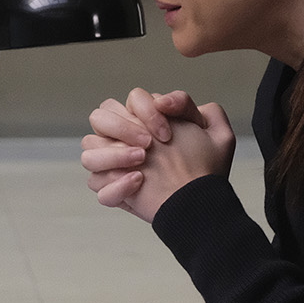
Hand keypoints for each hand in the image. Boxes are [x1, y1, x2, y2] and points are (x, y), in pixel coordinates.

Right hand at [82, 92, 235, 222]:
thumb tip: (161, 100)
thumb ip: (191, 106)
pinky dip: (115, 185)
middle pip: (99, 118)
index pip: (128, 101)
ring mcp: (113, 166)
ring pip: (89, 153)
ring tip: (142, 164)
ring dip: (113, 156)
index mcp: (142, 122)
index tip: (167, 133)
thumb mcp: (214, 131)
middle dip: (121, 128)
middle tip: (147, 145)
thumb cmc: (206, 168)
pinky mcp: (112, 191)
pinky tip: (138, 183)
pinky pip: (98, 185)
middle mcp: (123, 140)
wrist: (202, 202)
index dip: (145, 112)